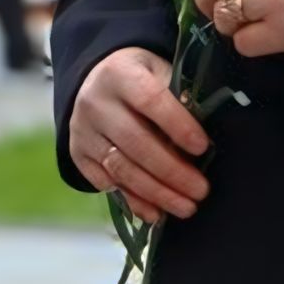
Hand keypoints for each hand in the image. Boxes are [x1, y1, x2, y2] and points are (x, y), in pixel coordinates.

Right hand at [67, 46, 210, 222]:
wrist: (98, 80)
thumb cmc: (144, 77)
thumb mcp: (162, 72)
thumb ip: (181, 97)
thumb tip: (205, 134)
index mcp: (120, 74)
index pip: (150, 101)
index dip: (178, 126)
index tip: (203, 147)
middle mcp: (95, 103)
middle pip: (135, 143)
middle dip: (172, 172)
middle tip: (201, 191)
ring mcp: (83, 131)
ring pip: (120, 168)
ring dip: (156, 193)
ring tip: (186, 207)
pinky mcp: (78, 154)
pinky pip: (104, 183)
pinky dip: (132, 200)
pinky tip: (156, 212)